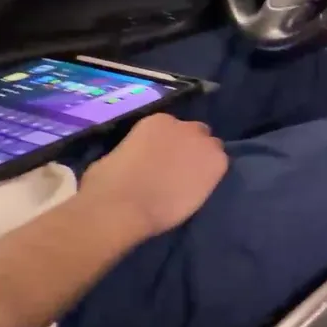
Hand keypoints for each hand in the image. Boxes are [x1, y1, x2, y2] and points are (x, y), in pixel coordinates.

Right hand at [79, 113, 228, 238]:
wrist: (123, 205)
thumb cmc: (107, 183)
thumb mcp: (119, 155)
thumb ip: (138, 150)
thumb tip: (141, 160)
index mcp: (157, 121)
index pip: (173, 128)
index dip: (170, 146)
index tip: (164, 159)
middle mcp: (184, 126)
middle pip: (197, 134)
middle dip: (190, 148)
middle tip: (180, 170)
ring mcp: (203, 143)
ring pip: (212, 149)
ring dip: (204, 160)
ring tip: (191, 182)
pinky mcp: (216, 163)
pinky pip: (219, 166)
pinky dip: (212, 176)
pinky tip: (198, 190)